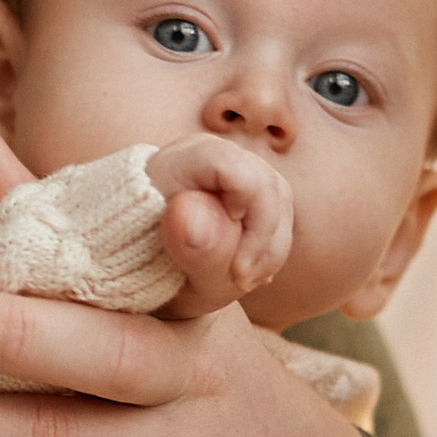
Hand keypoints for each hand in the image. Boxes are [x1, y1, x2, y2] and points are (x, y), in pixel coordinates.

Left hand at [143, 134, 292, 318]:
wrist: (155, 274)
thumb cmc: (154, 270)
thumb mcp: (171, 273)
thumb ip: (189, 247)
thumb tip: (193, 211)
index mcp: (183, 161)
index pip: (229, 165)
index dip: (242, 205)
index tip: (227, 245)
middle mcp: (216, 156)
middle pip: (264, 184)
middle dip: (260, 240)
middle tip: (239, 280)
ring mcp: (240, 172)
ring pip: (280, 201)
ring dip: (269, 250)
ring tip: (241, 280)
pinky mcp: (256, 194)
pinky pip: (282, 217)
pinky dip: (271, 251)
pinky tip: (250, 272)